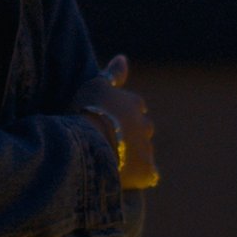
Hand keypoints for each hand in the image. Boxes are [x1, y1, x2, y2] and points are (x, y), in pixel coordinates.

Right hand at [72, 55, 158, 190]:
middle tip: (109, 143)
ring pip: (145, 152)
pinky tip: (126, 179)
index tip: (107, 120)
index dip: (122, 115)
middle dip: (131, 136)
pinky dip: (141, 176)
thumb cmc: (87, 111)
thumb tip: (123, 57)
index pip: (136, 107)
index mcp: (135, 103)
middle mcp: (146, 125)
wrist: (88, 143)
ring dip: (134, 156)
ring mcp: (148, 149)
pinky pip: (149, 175)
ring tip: (112, 163)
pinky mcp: (147, 171)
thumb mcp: (95, 85)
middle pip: (143, 130)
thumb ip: (112, 74)